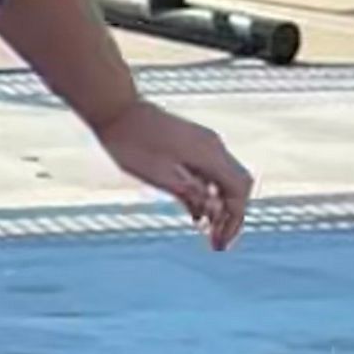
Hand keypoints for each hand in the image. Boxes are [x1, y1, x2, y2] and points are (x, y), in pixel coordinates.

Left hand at [95, 101, 251, 248]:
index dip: (233, 220)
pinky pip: (208, 173)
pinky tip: (196, 215)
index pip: (238, 191)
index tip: (219, 244)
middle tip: (217, 243)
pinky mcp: (191, 144)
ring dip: (219, 208)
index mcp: (209, 154)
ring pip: (223, 180)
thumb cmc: (133, 143)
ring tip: (208, 235)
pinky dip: (207, 195)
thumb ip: (191, 194)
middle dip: (230, 217)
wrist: (115, 109)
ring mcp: (203, 144)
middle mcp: (213, 147)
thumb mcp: (160, 176)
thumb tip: (215, 212)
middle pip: (236, 187)